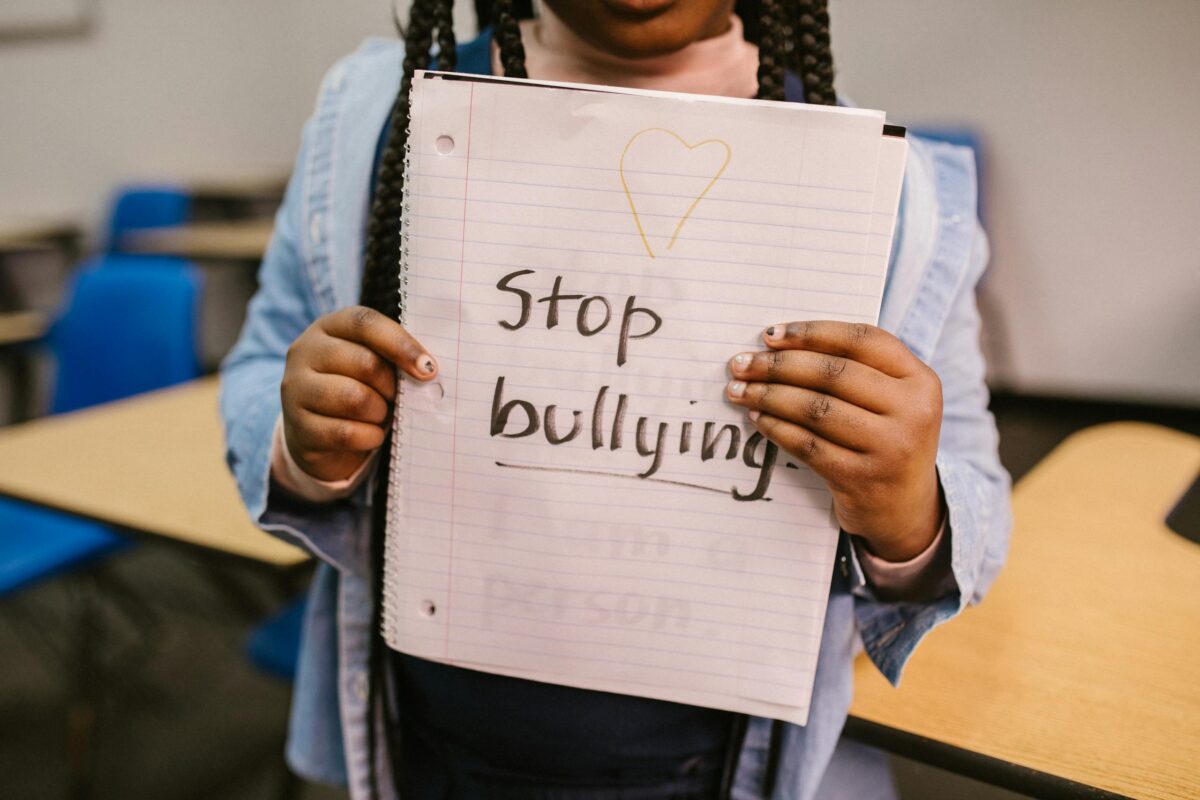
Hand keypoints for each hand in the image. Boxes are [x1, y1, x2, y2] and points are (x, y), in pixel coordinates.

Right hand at [281, 306, 437, 481]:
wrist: (319, 436)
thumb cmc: (357, 389)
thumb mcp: (371, 364)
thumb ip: (392, 356)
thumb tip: (428, 368)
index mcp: (328, 327)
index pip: (365, 323)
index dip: (400, 344)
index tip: (429, 368)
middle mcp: (305, 352)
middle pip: (365, 363)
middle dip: (391, 386)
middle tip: (396, 398)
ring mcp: (296, 389)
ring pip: (355, 399)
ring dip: (380, 412)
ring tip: (380, 415)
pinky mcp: (298, 427)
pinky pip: (346, 432)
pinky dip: (369, 436)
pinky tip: (371, 435)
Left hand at [726, 321, 942, 561]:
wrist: (905, 508)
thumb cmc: (886, 438)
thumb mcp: (892, 399)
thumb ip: (856, 368)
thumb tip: (778, 344)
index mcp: (920, 380)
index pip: (862, 340)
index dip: (812, 332)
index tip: (770, 334)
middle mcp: (912, 411)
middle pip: (833, 373)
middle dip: (778, 365)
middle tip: (741, 364)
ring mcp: (889, 448)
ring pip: (816, 409)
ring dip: (769, 395)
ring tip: (739, 390)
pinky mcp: (861, 478)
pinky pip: (807, 444)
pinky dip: (776, 427)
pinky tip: (757, 417)